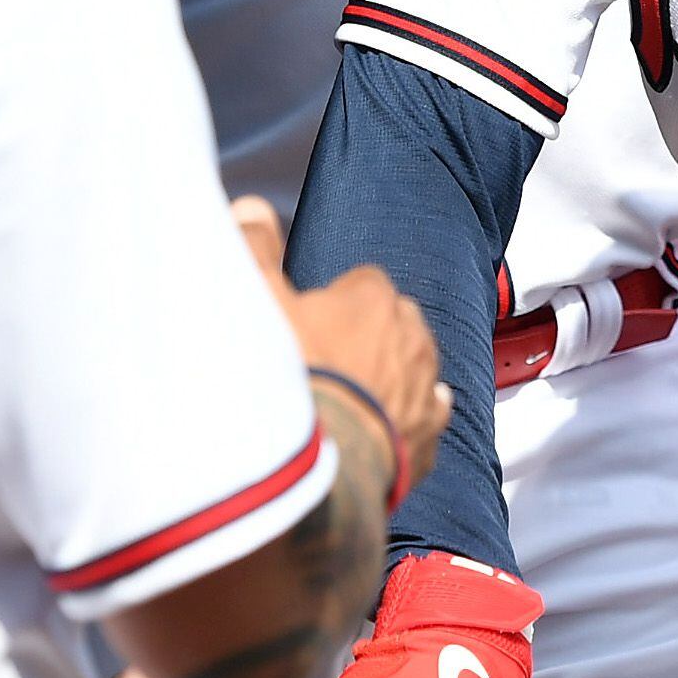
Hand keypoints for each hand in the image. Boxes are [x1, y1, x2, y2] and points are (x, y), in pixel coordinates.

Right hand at [236, 200, 449, 484]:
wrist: (318, 470)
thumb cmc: (289, 379)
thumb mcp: (256, 302)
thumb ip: (253, 249)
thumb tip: (251, 207)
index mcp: (376, 299)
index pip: (361, 281)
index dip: (331, 301)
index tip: (306, 323)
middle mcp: (413, 339)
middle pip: (391, 323)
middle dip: (365, 335)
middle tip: (321, 362)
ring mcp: (425, 393)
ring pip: (412, 371)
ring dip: (387, 378)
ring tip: (344, 399)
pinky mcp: (426, 444)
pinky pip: (423, 423)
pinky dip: (405, 423)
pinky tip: (378, 432)